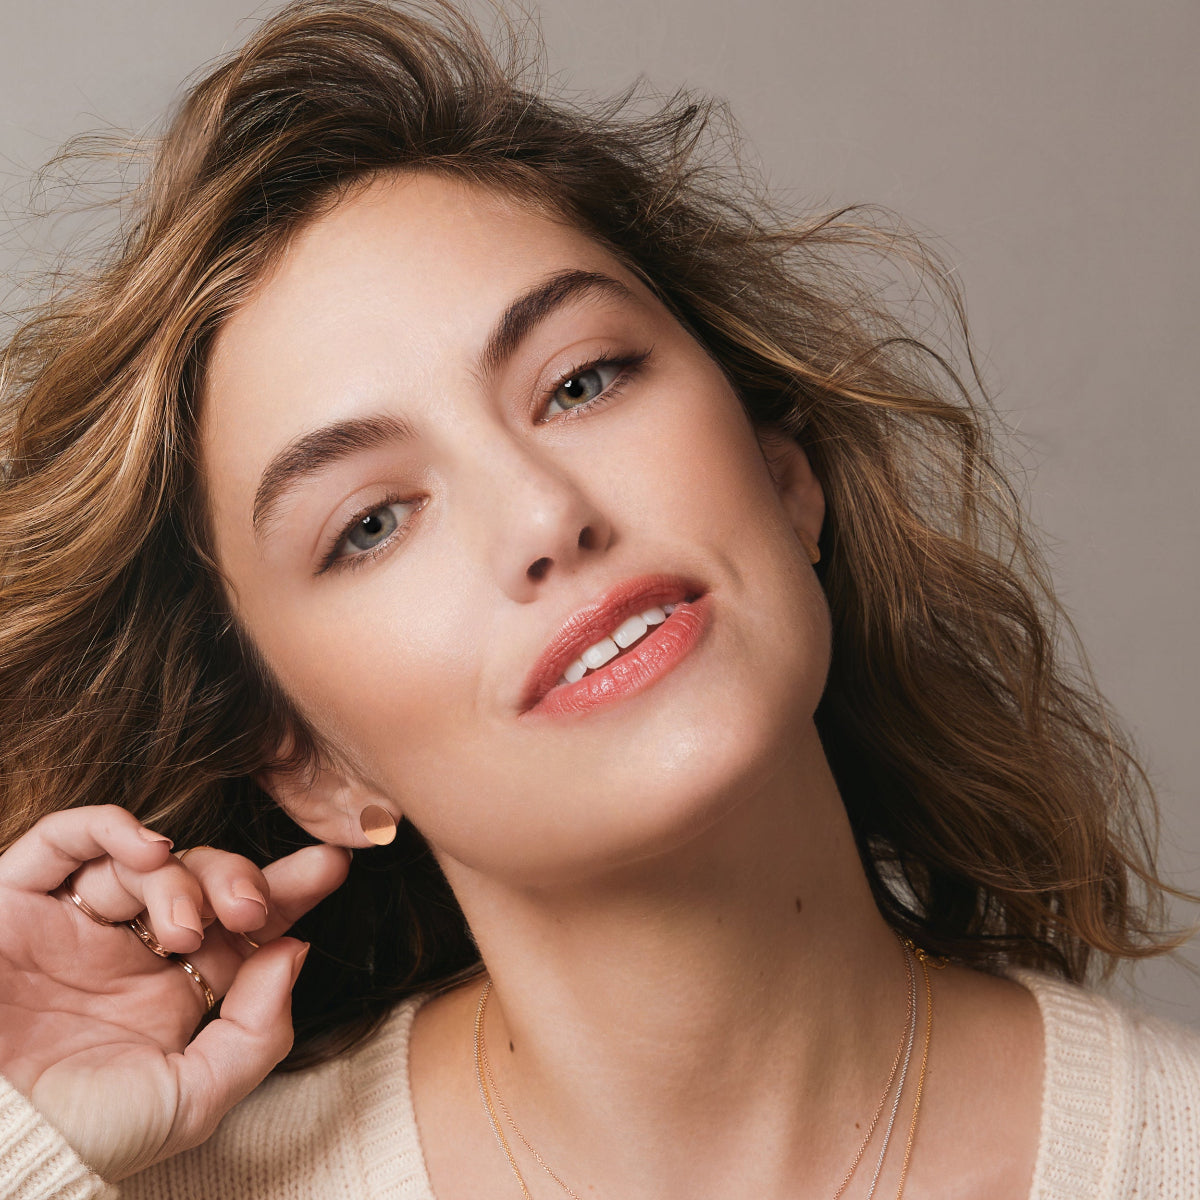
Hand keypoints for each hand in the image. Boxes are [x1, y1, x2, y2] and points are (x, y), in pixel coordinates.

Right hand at [0, 804, 349, 1181]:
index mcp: (172, 993)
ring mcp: (72, 923)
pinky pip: (63, 840)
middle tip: (250, 910)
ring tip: (184, 926)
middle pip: (203, 881)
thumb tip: (295, 951)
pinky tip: (150, 850)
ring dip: (181, 879)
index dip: (289, 890)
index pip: (242, 925)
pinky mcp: (13, 903)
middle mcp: (126, 951)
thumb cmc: (82, 1138)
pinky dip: (110, 828)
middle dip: (240, 881)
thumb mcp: (192, 1100)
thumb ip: (256, 1031)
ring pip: (146, 862)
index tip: (333, 864)